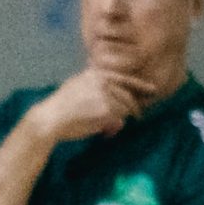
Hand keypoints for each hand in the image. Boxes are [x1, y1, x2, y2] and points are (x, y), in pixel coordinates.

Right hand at [26, 66, 157, 143]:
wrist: (49, 119)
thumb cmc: (60, 109)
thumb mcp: (77, 90)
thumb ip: (96, 92)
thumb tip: (111, 101)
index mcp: (95, 73)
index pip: (124, 78)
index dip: (140, 85)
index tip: (153, 90)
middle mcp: (102, 80)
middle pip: (128, 94)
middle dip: (135, 107)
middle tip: (139, 116)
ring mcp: (105, 93)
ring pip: (125, 107)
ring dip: (121, 118)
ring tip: (109, 127)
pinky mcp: (107, 108)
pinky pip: (119, 118)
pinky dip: (114, 126)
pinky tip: (104, 131)